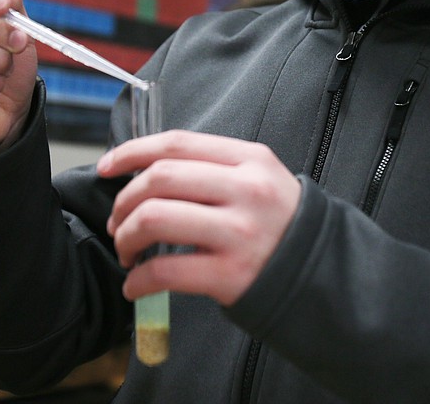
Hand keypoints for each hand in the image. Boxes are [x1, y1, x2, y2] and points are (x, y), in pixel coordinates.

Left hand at [97, 131, 301, 306]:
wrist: (321, 272)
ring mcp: (239, 232)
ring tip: (126, 250)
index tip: (107, 166)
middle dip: (124, 201)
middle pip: (160, 179)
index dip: (132, 151)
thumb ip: (214, 167)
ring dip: (126, 237)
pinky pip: (166, 271)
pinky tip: (135, 285)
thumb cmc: (279, 224)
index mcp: (249, 160)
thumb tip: (147, 171)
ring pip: (155, 219)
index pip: (177, 144)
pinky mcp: (232, 275)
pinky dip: (138, 280)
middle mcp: (245, 191)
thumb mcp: (260, 179)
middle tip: (117, 222)